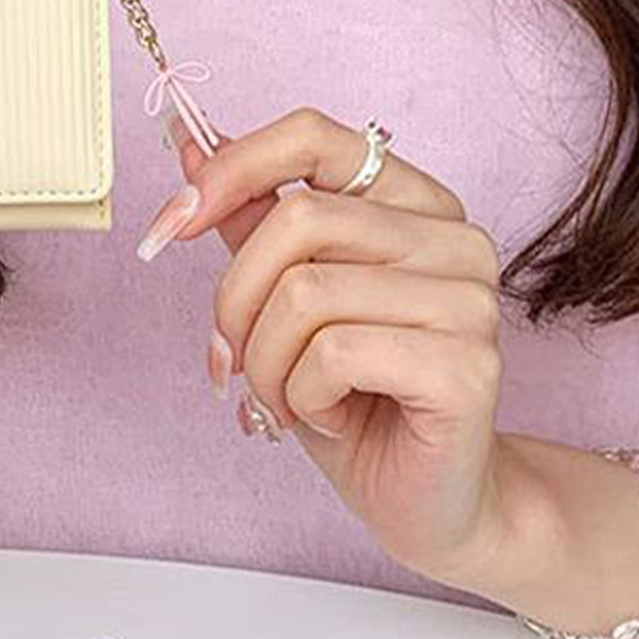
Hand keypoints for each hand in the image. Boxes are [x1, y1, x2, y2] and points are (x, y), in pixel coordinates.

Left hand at [141, 108, 509, 585]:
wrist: (426, 500)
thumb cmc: (356, 402)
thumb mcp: (285, 305)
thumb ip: (251, 223)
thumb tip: (190, 146)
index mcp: (415, 205)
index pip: (314, 137)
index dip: (230, 171)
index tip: (169, 226)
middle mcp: (454, 238)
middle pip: (295, 222)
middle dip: (234, 302)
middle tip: (232, 360)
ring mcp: (468, 300)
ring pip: (305, 294)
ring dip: (265, 365)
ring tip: (287, 400)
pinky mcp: (466, 366)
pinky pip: (333, 355)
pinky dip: (302, 398)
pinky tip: (328, 418)